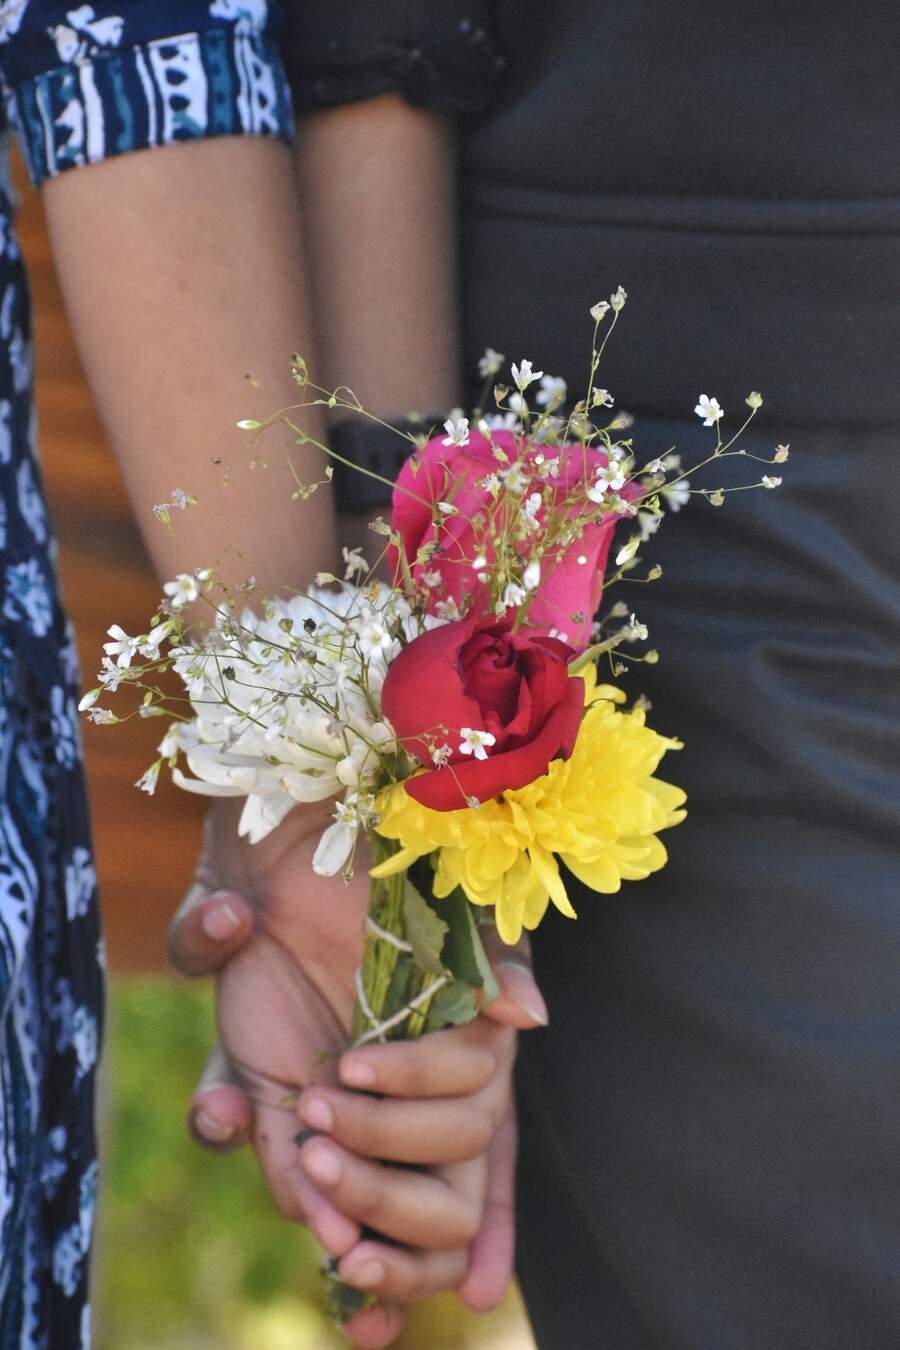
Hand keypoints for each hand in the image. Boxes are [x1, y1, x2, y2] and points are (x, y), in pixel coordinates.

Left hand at [169, 801, 546, 1341]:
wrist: (300, 811)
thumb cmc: (397, 859)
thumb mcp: (457, 902)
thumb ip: (497, 958)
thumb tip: (529, 1018)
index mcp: (453, 1058)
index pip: (480, 1162)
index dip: (484, 1229)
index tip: (483, 1290)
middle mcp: (387, 1087)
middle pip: (401, 1189)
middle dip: (380, 1199)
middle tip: (348, 1197)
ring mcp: (317, 1080)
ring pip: (313, 1176)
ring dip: (308, 1190)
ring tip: (305, 1179)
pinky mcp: (250, 1054)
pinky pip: (232, 1114)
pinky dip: (224, 1123)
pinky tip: (230, 1111)